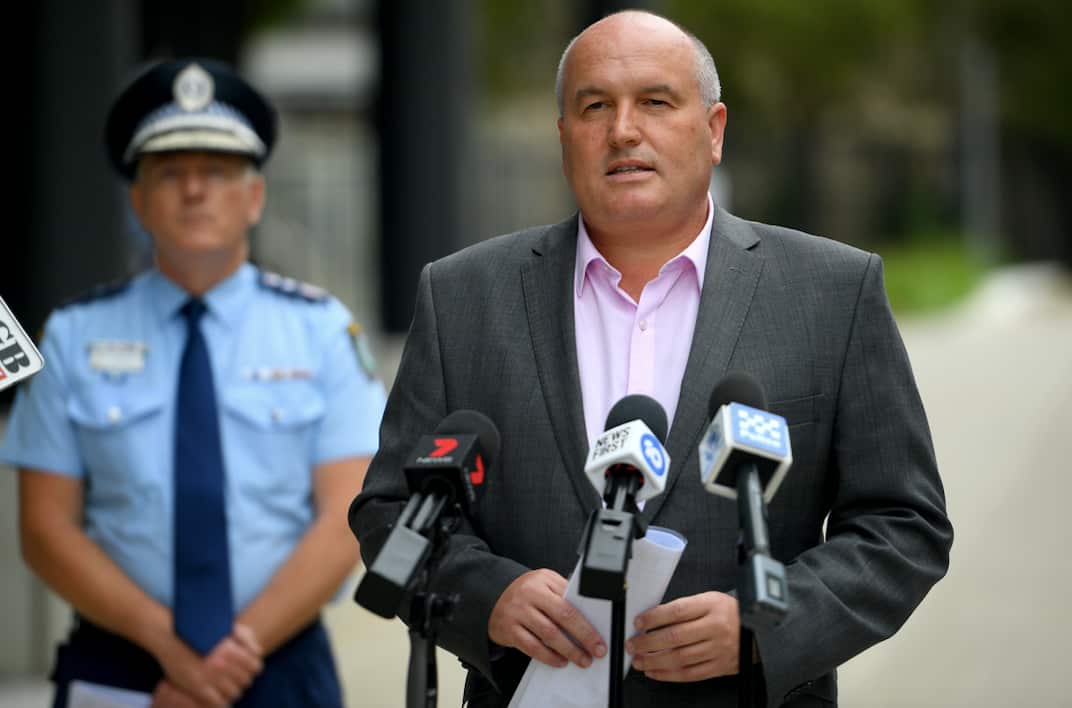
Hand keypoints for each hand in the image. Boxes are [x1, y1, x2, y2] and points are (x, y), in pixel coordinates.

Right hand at [154, 624, 262, 706]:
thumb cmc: (201, 632)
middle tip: (234, 680)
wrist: (170, 637)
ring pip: (234, 693)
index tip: (246, 670)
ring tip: (225, 689)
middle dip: (242, 681)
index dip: (252, 670)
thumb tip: (258, 653)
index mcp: (231, 649)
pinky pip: (219, 703)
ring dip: (232, 692)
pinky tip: (218, 700)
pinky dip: (221, 704)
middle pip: (246, 681)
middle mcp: (222, 663)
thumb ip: (246, 638)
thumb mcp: (226, 627)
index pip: (255, 667)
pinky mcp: (198, 688)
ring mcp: (210, 676)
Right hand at [488, 569, 605, 668]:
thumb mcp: (543, 585)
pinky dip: (549, 657)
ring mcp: (518, 611)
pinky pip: (533, 647)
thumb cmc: (526, 594)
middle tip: (598, 650)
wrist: (491, 597)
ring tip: (582, 659)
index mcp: (544, 579)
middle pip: (564, 615)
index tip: (602, 634)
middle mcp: (531, 593)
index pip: (572, 599)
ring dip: (569, 650)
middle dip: (585, 635)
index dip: (590, 619)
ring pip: (549, 634)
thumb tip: (591, 617)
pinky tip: (560, 661)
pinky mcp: (509, 629)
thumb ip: (563, 595)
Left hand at [625, 591, 739, 681]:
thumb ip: (685, 608)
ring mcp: (718, 649)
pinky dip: (669, 675)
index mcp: (711, 606)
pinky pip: (690, 674)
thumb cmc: (728, 613)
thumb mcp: (709, 600)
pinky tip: (655, 672)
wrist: (757, 631)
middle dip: (648, 643)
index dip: (654, 617)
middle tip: (632, 645)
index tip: (639, 622)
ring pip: (680, 658)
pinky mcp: (719, 667)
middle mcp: (715, 627)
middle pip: (675, 637)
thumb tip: (653, 619)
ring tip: (639, 660)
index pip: (676, 611)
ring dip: (654, 661)